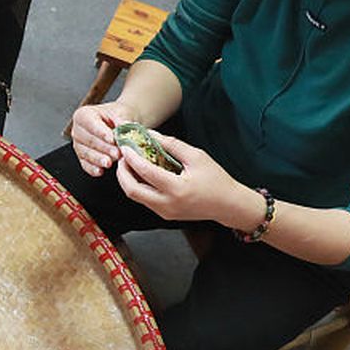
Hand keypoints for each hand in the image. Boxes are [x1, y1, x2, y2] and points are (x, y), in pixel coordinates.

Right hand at [68, 100, 141, 176]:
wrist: (116, 124)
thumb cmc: (116, 117)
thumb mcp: (121, 113)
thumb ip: (121, 121)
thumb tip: (125, 127)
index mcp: (83, 115)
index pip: (91, 124)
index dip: (102, 132)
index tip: (112, 139)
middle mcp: (77, 130)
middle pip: (89, 140)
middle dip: (104, 148)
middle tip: (117, 153)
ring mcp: (78, 145)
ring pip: (87, 153)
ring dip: (99, 159)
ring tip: (110, 163)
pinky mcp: (81, 158)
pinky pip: (85, 165)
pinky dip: (93, 169)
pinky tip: (101, 171)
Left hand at [114, 133, 259, 227]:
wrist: (227, 204)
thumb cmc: (215, 179)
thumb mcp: (197, 156)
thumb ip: (172, 145)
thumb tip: (151, 135)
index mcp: (176, 189)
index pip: (145, 172)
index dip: (131, 158)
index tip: (125, 147)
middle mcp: (167, 204)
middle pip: (131, 190)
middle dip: (122, 173)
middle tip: (122, 157)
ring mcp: (164, 212)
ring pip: (135, 196)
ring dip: (128, 180)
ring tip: (130, 163)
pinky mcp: (164, 214)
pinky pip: (144, 200)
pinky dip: (138, 186)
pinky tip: (141, 173)